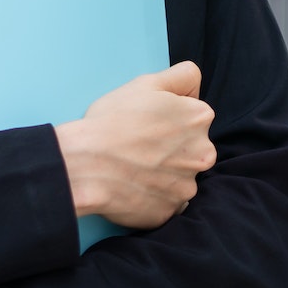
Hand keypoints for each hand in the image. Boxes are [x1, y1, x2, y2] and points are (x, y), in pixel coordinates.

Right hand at [55, 60, 216, 229]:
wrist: (84, 165)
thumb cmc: (112, 121)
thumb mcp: (146, 83)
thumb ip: (181, 76)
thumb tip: (194, 86)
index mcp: (200, 118)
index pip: (193, 114)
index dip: (169, 116)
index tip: (149, 121)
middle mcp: (203, 153)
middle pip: (190, 148)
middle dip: (171, 147)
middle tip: (139, 145)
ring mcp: (187, 186)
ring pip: (178, 176)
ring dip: (162, 174)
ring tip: (133, 167)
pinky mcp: (170, 212)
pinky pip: (166, 202)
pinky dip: (154, 196)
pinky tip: (133, 186)